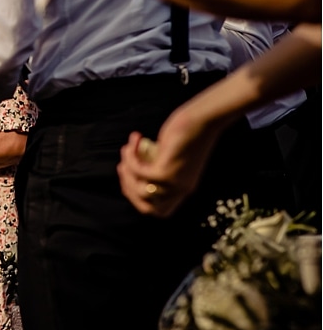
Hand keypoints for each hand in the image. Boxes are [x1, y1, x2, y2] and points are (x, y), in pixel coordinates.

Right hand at [117, 103, 222, 218]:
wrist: (204, 118)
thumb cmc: (187, 130)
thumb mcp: (172, 154)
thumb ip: (158, 165)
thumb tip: (132, 169)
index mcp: (183, 188)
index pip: (158, 211)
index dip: (138, 199)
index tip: (131, 175)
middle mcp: (180, 190)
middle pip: (146, 208)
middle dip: (127, 187)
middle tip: (124, 164)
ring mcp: (174, 182)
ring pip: (140, 191)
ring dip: (127, 169)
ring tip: (128, 148)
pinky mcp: (168, 171)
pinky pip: (139, 172)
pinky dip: (131, 156)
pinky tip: (135, 139)